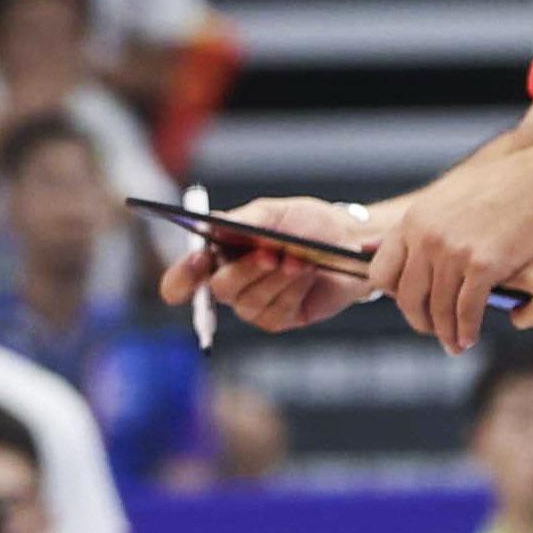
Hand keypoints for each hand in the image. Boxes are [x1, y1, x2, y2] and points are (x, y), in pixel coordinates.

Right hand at [155, 196, 382, 332]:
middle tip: (270, 253)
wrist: (349, 241)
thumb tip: (212, 224)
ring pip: (250, 301)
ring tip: (301, 258)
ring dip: (277, 278)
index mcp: (218, 256)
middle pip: (219, 289)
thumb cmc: (306, 224)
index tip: (200, 259)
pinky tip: (308, 273)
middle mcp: (230, 283)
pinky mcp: (277, 319)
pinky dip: (293, 289)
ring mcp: (252, 305)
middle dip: (246, 270)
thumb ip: (243, 220)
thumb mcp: (274, 213)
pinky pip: (276, 310)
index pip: (182, 279)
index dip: (182, 276)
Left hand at [372, 145, 532, 353]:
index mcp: (412, 221)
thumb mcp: (443, 197)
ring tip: (456, 344)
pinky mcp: (482, 266)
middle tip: (433, 330)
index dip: (393, 296)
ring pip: (438, 310)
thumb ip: (413, 225)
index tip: (411, 304)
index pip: (381, 272)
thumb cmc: (497, 188)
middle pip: (407, 298)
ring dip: (447, 334)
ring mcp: (453, 253)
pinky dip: (467, 331)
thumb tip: (367, 245)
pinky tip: (471, 337)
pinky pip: (466, 311)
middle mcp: (426, 238)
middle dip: (419, 321)